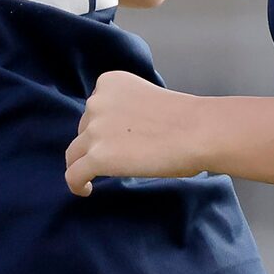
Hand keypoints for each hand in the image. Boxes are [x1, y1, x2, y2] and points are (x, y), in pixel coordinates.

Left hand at [65, 69, 207, 194]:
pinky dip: (76, 184)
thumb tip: (119, 136)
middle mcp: (96, 101)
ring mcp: (94, 129)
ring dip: (85, 163)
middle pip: (83, 130)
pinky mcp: (97, 156)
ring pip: (74, 153)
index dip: (103, 127)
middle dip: (96, 143)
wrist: (199, 131)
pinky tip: (86, 190)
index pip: (94, 109)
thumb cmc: (186, 119)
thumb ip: (126, 110)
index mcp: (109, 82)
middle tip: (119, 158)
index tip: (117, 139)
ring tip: (96, 176)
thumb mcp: (147, 99)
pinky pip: (73, 175)